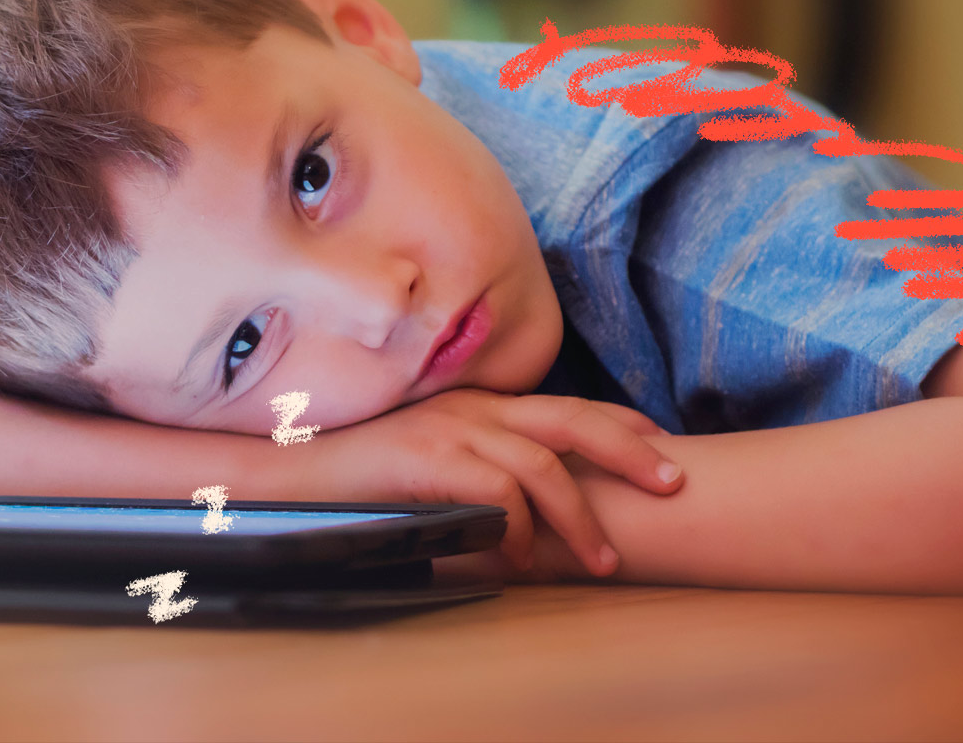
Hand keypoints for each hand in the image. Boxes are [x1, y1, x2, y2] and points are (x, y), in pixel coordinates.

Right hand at [300, 390, 682, 576]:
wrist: (288, 471)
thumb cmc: (359, 475)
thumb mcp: (430, 462)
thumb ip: (478, 471)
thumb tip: (528, 516)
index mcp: (477, 402)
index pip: (564, 404)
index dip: (619, 424)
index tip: (660, 446)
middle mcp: (472, 406)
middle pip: (573, 419)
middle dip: (632, 452)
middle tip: (674, 484)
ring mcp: (451, 428)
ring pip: (543, 464)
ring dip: (581, 517)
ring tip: (603, 560)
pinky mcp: (429, 458)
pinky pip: (497, 492)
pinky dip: (519, 529)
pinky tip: (523, 559)